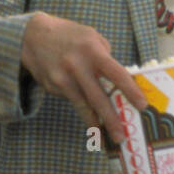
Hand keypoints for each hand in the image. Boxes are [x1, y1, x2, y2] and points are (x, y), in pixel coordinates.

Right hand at [20, 12, 146, 143]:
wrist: (31, 35)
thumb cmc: (69, 35)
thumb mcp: (91, 37)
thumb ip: (106, 56)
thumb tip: (118, 78)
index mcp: (92, 51)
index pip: (116, 73)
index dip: (130, 91)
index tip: (142, 106)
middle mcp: (77, 66)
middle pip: (98, 98)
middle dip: (111, 119)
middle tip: (121, 136)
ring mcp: (62, 79)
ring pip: (82, 106)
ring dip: (94, 123)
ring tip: (105, 137)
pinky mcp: (52, 87)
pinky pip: (71, 99)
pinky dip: (80, 105)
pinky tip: (84, 108)